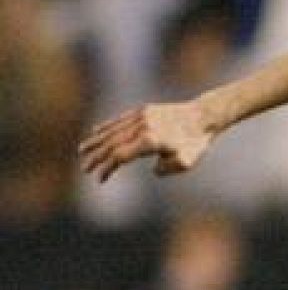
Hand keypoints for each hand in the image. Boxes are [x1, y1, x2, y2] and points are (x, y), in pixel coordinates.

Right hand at [79, 101, 215, 182]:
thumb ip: (165, 169)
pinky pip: (120, 120)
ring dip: (96, 141)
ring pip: (112, 130)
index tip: (100, 179)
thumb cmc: (196, 143)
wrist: (203, 116)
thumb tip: (153, 169)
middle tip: (85, 169)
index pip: (120, 156)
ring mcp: (141, 116)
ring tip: (82, 151)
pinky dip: (107, 127)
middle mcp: (142, 126)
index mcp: (150, 140)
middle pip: (112, 144)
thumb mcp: (185, 163)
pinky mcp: (143, 110)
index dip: (107, 168)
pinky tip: (96, 132)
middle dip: (97, 158)